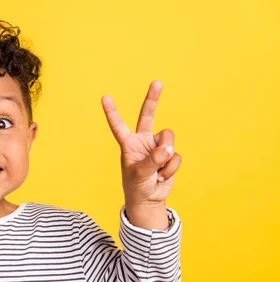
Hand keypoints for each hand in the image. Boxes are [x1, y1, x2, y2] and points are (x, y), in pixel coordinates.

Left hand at [101, 81, 181, 207]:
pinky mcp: (169, 155)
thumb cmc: (137, 187)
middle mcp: (142, 141)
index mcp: (128, 144)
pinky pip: (175, 156)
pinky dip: (170, 169)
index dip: (112, 112)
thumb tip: (168, 148)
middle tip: (157, 82)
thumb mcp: (140, 174)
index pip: (118, 126)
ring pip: (168, 140)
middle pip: (147, 116)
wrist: (149, 199)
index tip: (105, 98)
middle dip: (152, 99)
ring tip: (156, 172)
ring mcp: (156, 147)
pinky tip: (162, 177)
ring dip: (165, 158)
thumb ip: (153, 160)